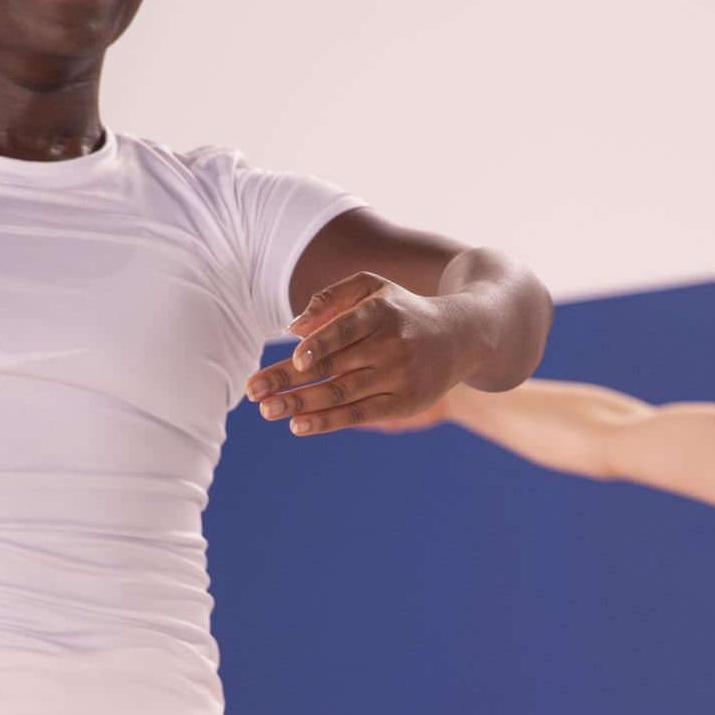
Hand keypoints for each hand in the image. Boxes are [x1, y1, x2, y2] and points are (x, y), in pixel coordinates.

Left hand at [244, 274, 476, 434]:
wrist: (461, 336)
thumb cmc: (403, 310)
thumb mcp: (373, 289)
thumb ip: (332, 300)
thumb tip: (291, 328)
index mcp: (381, 313)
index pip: (346, 330)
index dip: (321, 345)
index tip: (295, 359)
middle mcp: (392, 346)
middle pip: (333, 367)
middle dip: (289, 380)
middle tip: (253, 390)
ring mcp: (399, 377)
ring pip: (342, 394)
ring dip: (301, 404)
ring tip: (267, 410)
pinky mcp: (403, 403)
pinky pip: (359, 415)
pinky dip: (327, 421)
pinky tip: (298, 425)